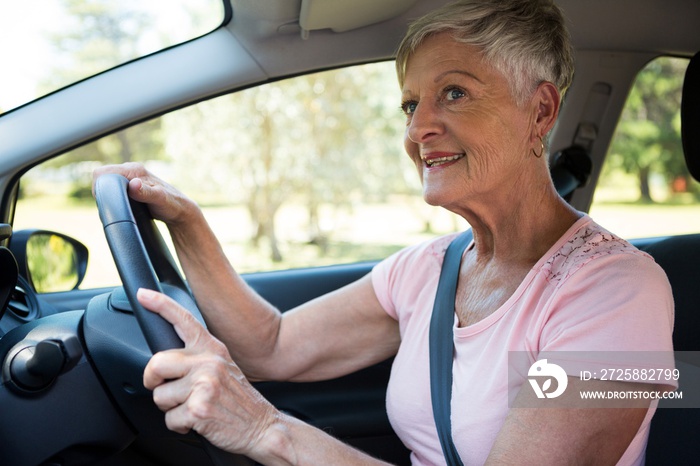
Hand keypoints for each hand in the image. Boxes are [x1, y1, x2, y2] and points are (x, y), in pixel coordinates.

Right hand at [92, 162, 196, 225]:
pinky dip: (114, 195)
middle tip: (111, 205)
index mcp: (135, 169)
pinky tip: (120, 204)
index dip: (99, 186)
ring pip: (109, 182)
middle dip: (103, 190)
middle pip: (103, 177)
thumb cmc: (171, 204)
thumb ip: (145, 192)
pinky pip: (115, 187)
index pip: (103, 172)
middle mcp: (132, 170)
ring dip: (108, 193)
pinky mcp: (132, 185)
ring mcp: (132, 177)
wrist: (181, 210)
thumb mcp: (159, 199)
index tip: (105, 200)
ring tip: (116, 206)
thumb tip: (133, 184)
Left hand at [139, 288, 278, 455]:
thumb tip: (165, 362)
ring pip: (159, 396)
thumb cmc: (238, 400)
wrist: (261, 425)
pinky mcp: (199, 408)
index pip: (183, 320)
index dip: (160, 305)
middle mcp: (208, 362)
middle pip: (156, 364)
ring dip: (171, 409)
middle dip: (154, 383)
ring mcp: (204, 384)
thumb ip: (198, 358)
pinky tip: (198, 422)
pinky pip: (169, 420)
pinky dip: (179, 426)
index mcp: (212, 349)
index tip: (143, 294)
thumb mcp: (223, 367)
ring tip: (194, 407)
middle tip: (169, 391)